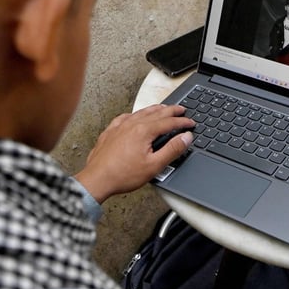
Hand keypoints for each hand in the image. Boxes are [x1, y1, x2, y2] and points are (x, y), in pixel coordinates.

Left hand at [74, 104, 194, 202]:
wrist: (97, 179)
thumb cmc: (122, 175)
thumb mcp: (154, 165)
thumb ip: (172, 150)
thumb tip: (186, 138)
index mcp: (144, 131)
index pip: (169, 122)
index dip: (182, 122)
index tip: (191, 123)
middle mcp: (131, 124)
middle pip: (156, 113)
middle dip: (171, 111)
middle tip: (181, 110)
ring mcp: (119, 126)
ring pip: (141, 112)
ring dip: (155, 109)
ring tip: (163, 108)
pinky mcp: (110, 131)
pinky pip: (126, 117)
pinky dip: (136, 114)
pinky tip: (135, 116)